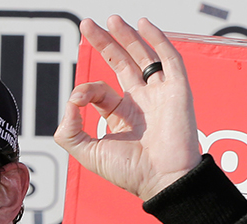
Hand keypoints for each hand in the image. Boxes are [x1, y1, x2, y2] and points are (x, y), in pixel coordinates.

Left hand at [54, 16, 201, 200]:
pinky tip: (144, 25)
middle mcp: (141, 102)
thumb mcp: (88, 153)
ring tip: (112, 19)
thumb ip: (69, 130)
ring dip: (128, 36)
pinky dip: (158, 40)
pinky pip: (169, 59)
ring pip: (143, 56)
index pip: (99, 91)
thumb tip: (69, 101)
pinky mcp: (177, 90)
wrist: (162, 180)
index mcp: (121, 116)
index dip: (85, 89)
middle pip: (121, 63)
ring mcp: (160, 94)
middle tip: (88, 24)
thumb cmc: (130, 172)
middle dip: (105, 43)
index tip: (77, 100)